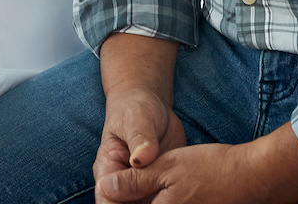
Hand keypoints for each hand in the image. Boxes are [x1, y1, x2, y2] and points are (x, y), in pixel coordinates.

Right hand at [94, 33, 184, 202]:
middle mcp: (123, 183)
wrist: (151, 104)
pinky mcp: (161, 183)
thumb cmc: (135, 109)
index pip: (108, 198)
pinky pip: (166, 199)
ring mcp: (143, 185)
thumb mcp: (136, 119)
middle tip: (167, 202)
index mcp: (108, 170)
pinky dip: (176, 201)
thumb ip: (139, 139)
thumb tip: (140, 159)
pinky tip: (189, 198)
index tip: (143, 202)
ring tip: (179, 198)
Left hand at [95, 125, 297, 203]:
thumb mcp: (167, 167)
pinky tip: (169, 191)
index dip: (117, 201)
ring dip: (148, 199)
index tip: (115, 190)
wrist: (256, 177)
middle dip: (132, 199)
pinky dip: (166, 201)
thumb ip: (134, 181)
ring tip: (150, 187)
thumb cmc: (212, 169)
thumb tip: (104, 188)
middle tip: (136, 184)